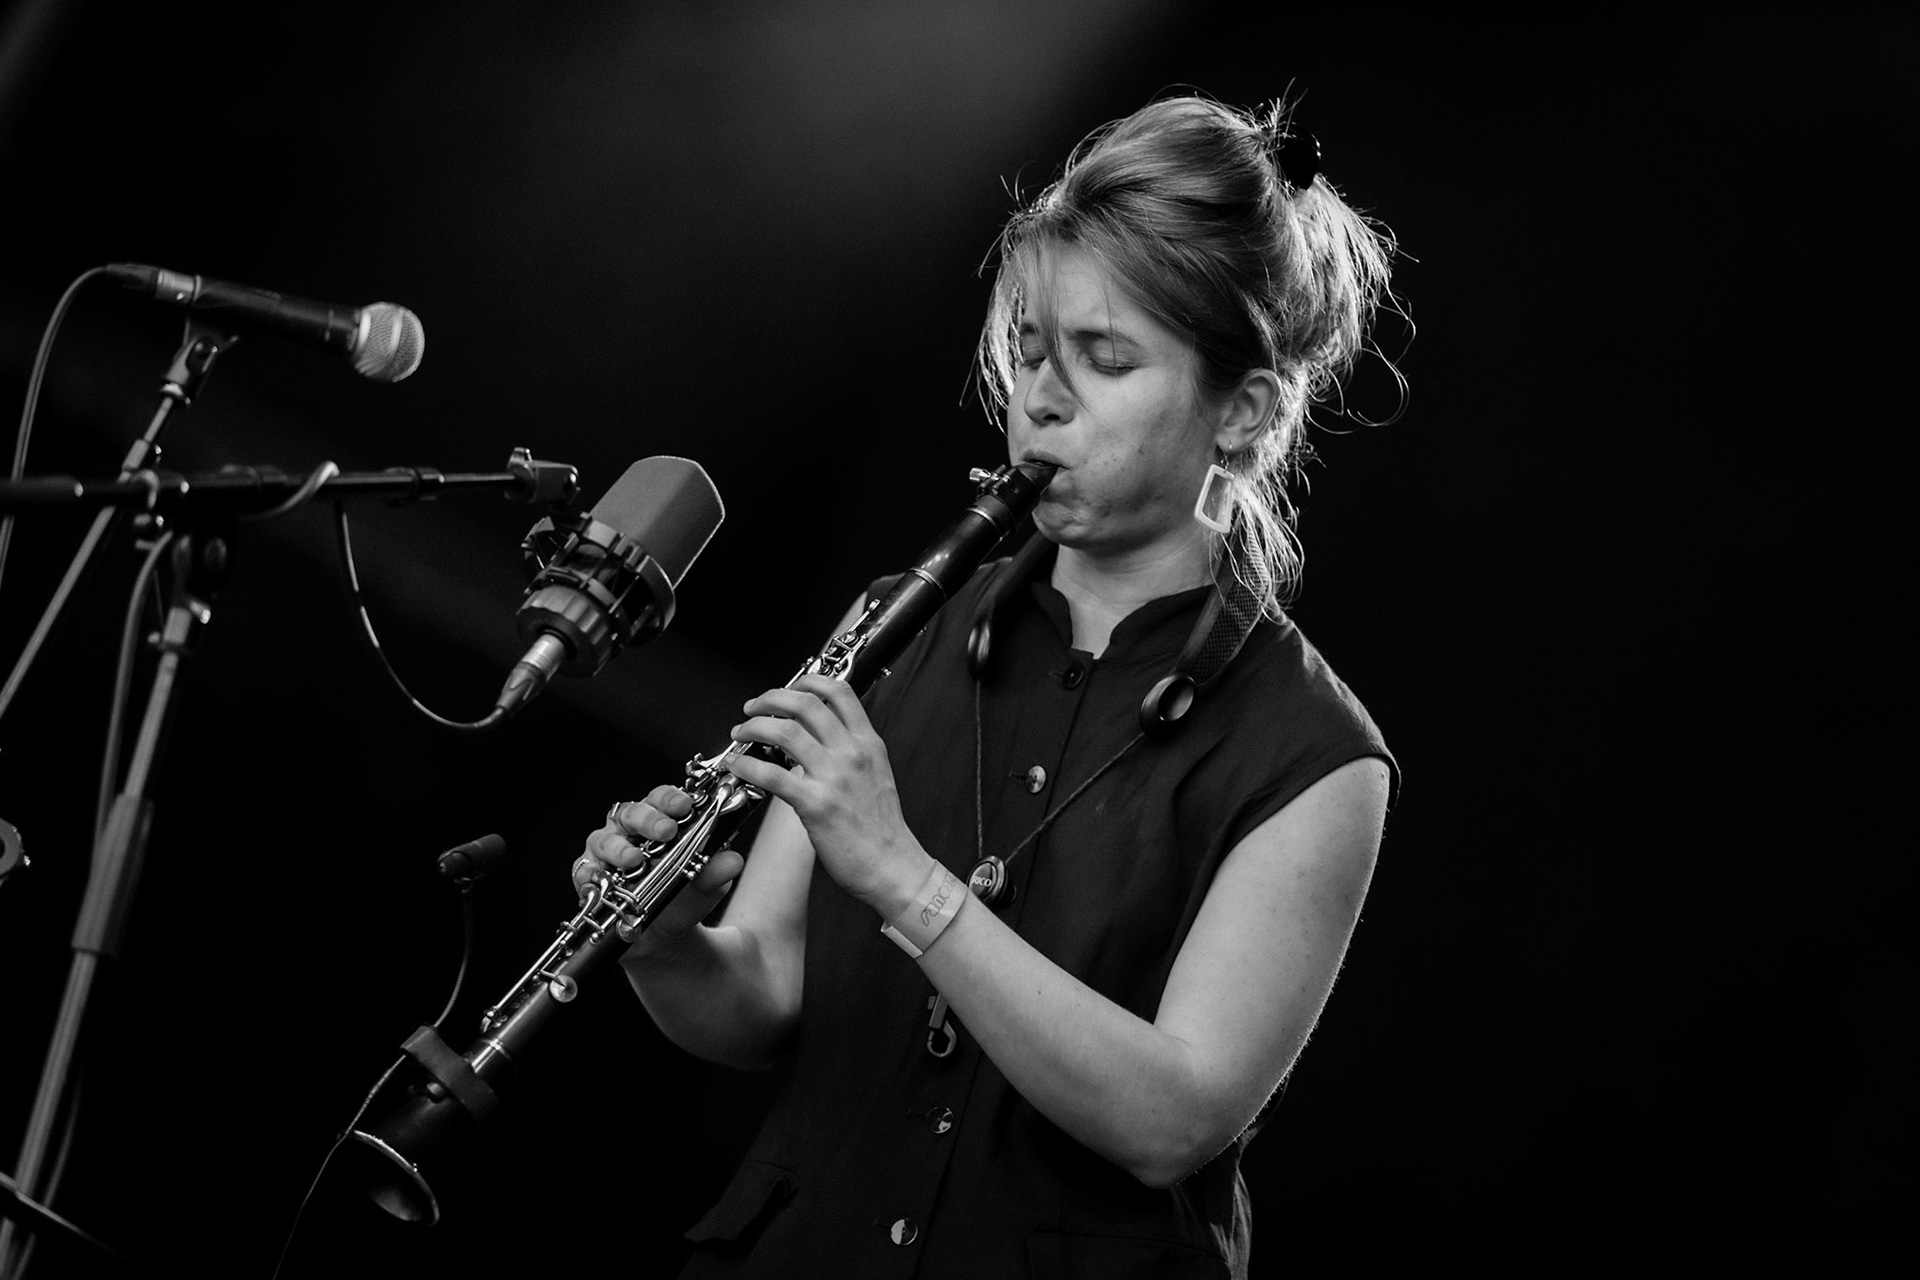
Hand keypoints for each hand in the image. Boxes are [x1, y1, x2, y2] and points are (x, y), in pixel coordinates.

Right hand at [579, 784, 745, 951]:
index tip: (686, 805)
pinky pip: (583, 871)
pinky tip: (600, 880)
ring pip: (604, 839)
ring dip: (619, 848)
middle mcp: (628, 831)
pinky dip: (590, 874)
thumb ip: (716, 872)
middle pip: (631, 813)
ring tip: (634, 860)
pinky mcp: (588, 877)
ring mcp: (606, 853)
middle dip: (648, 819)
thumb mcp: (705, 887)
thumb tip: (733, 860)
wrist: (663, 938)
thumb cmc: (682, 898)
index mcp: (658, 821)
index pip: (661, 799)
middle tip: (666, 830)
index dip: (671, 798)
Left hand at [723, 673, 930, 911]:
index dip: (808, 681)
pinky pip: (772, 775)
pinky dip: (747, 765)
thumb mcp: (875, 774)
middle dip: (772, 698)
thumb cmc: (881, 827)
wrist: (891, 865)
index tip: (789, 686)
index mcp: (868, 744)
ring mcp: (834, 778)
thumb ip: (849, 751)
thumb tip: (816, 735)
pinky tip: (737, 765)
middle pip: (806, 704)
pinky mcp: (815, 804)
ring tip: (740, 733)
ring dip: (754, 726)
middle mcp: (852, 754)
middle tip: (754, 707)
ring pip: (785, 732)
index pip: (840, 693)